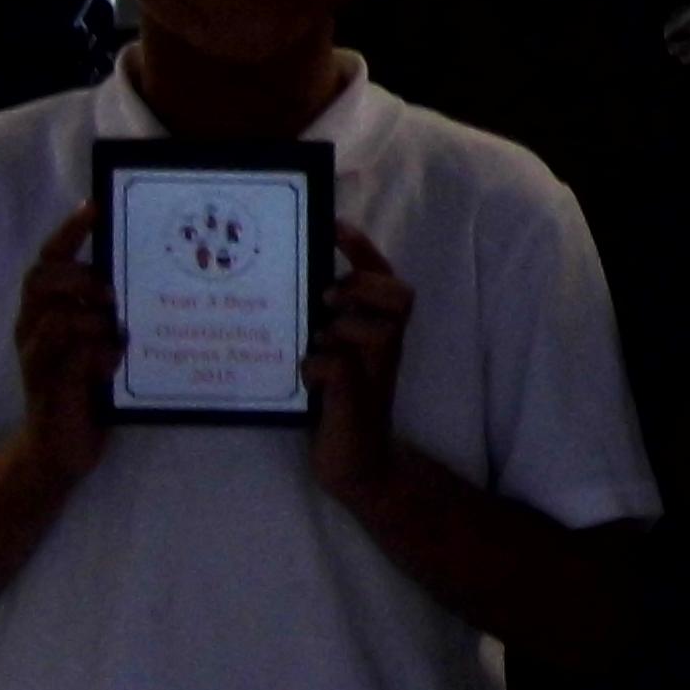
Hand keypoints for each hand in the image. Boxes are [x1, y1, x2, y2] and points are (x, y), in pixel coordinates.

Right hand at [8, 203, 118, 492]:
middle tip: (111, 291)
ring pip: (53, 318)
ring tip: (116, 329)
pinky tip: (114, 360)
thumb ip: (111, 312)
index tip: (94, 207)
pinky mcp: (47, 389)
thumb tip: (153, 272)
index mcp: (46, 309)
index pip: (49, 258)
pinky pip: (66, 360)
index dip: (69, 232)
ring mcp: (36, 359)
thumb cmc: (87, 387)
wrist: (60, 450)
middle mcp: (33, 327)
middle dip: (77, 276)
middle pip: (41, 279)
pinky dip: (93, 354)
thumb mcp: (102, 341)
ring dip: (90, 319)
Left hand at [305, 219, 409, 511]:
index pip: (385, 277)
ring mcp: (376, 376)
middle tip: (330, 296)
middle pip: (401, 296)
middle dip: (365, 287)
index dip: (363, 248)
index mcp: (379, 330)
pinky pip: (341, 371)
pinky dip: (319, 367)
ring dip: (346, 327)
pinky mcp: (357, 404)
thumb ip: (324, 322)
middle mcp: (386, 348)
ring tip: (320, 336)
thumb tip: (288, 281)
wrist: (358, 464)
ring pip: (379, 332)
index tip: (334, 225)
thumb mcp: (331, 353)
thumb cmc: (336, 402)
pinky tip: (306, 378)